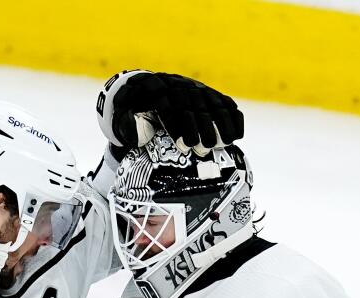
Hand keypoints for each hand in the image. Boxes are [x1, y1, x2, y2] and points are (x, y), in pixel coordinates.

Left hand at [99, 71, 244, 152]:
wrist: (141, 89)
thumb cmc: (130, 110)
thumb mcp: (121, 116)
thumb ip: (127, 126)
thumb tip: (138, 137)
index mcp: (155, 91)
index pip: (170, 107)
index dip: (179, 126)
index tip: (184, 146)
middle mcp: (177, 86)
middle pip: (193, 106)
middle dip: (201, 127)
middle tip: (204, 149)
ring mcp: (195, 88)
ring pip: (212, 103)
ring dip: (221, 123)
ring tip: (224, 144)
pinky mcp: (207, 93)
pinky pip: (224, 102)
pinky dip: (233, 117)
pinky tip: (237, 135)